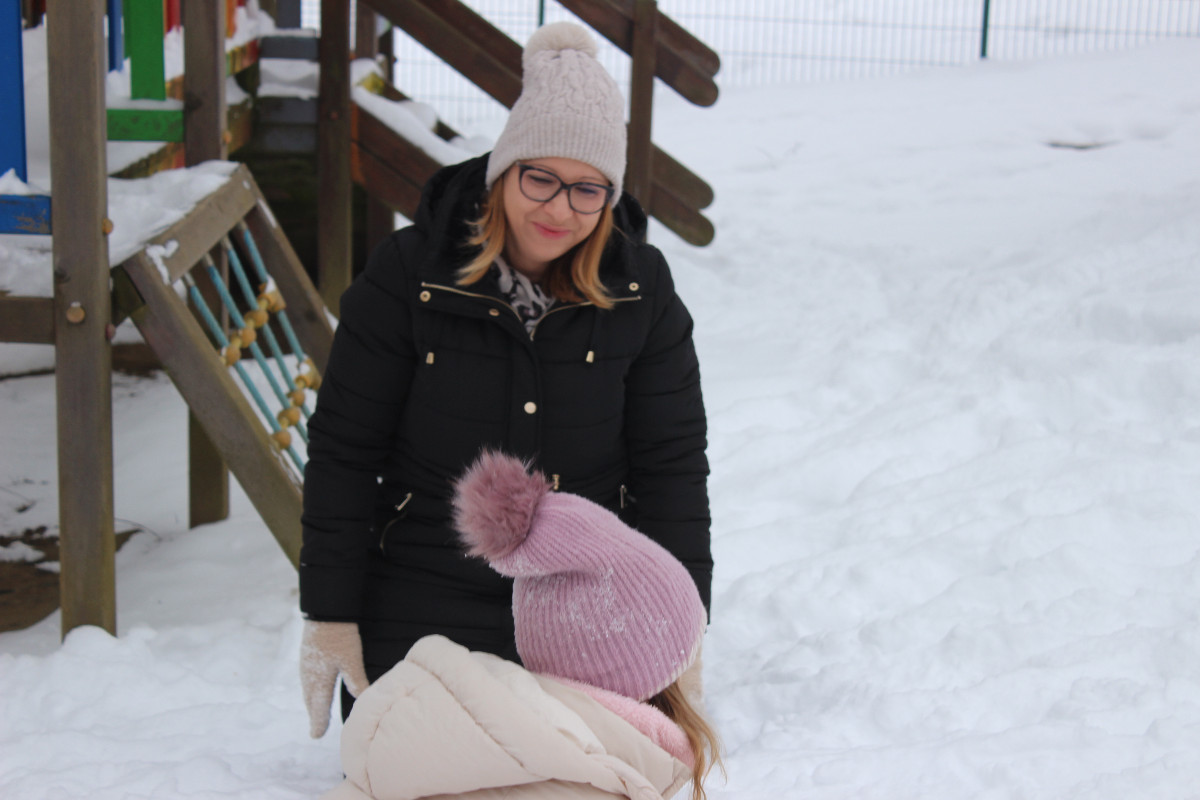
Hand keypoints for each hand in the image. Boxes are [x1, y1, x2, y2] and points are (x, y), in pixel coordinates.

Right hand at [300, 620, 369, 737]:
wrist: (325, 611)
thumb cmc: (339, 636)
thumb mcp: (351, 660)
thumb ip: (356, 682)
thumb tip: (362, 702)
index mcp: (318, 681)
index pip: (318, 708)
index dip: (318, 722)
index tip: (316, 736)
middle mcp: (308, 676)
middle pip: (311, 701)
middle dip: (315, 714)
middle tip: (317, 729)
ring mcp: (305, 665)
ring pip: (308, 690)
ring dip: (312, 702)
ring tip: (315, 711)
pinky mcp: (307, 654)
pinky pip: (307, 679)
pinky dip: (311, 689)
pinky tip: (315, 686)